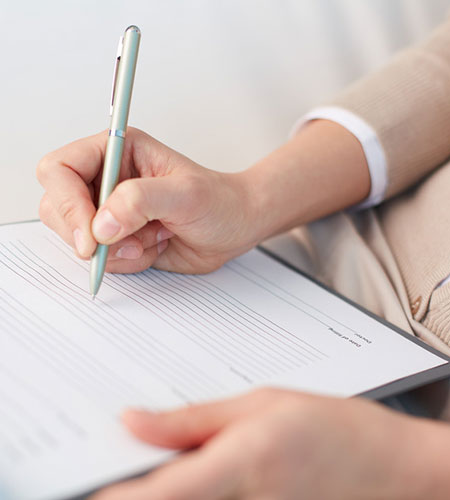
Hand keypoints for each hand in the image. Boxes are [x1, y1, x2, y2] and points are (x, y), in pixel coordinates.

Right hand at [37, 128, 256, 273]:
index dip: (67, 203)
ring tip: (153, 238)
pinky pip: (100, 258)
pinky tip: (154, 246)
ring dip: (114, 250)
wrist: (235, 227)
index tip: (91, 235)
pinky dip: (125, 262)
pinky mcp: (118, 237)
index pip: (60, 169)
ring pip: (76, 237)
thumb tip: (100, 225)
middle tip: (127, 243)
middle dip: (89, 233)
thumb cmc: (219, 202)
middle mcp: (107, 179)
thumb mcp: (186, 194)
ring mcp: (110, 211)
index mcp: (118, 151)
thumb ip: (141, 201)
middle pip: (58, 206)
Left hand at [90, 388, 449, 499]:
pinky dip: (193, 491)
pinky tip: (202, 470)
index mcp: (238, 466)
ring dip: (164, 488)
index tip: (87, 481)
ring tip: (172, 457)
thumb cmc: (333, 425)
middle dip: (136, 487)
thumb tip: (134, 422)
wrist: (391, 468)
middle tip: (131, 455)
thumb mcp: (261, 403)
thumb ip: (193, 421)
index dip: (111, 495)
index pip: (152, 497)